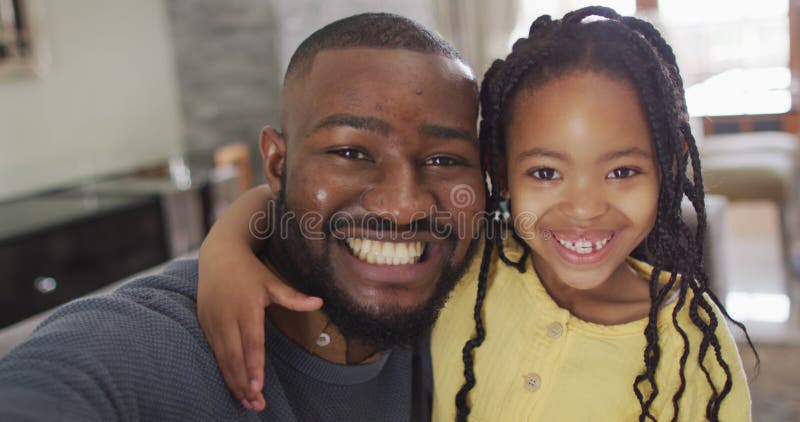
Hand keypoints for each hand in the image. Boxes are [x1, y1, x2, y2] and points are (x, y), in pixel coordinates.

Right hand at [198, 246, 322, 410]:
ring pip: (222, 359)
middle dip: (244, 383)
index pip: (251, 343)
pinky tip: (234, 386)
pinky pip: (213, 353)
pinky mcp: (204, 324)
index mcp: (246, 308)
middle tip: (256, 405)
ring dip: (234, 382)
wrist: (218, 254)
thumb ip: (293, 297)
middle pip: (234, 357)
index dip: (254, 366)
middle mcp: (226, 317)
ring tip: (247, 402)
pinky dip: (223, 371)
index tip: (259, 387)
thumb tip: (320, 302)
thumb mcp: (272, 281)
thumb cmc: (249, 270)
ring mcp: (212, 322)